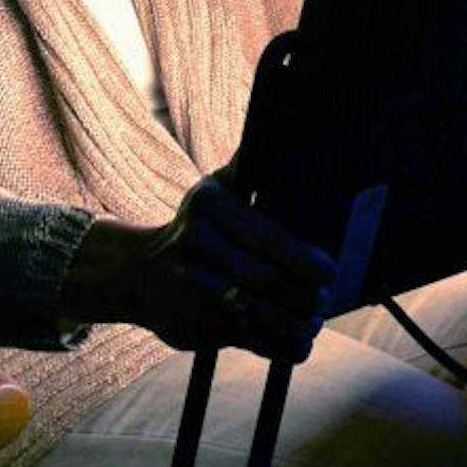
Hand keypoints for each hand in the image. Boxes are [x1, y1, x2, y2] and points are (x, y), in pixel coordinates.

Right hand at [60, 173, 335, 362]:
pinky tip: (297, 339)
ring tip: (314, 318)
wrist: (136, 274)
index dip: (306, 260)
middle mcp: (197, 251)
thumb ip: (247, 167)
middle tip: (325, 297)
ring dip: (300, 323)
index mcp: (208, 211)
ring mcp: (194, 294)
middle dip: (308, 295)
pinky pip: (253, 343)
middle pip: (270, 282)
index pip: (269, 239)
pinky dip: (283, 345)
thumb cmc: (192, 229)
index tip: (330, 270)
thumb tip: (283, 122)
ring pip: (264, 317)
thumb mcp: (211, 190)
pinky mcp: (195, 330)